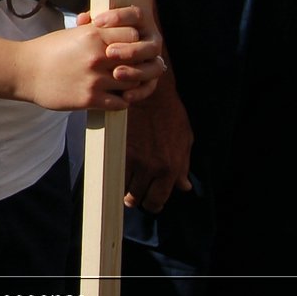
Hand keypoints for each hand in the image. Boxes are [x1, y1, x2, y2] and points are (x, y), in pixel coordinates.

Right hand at [18, 5, 163, 110]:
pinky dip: (122, 101)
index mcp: (93, 36)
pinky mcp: (90, 99)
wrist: (24, 72)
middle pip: (137, 61)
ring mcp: (95, 79)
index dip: (135, 42)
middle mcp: (97, 56)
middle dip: (139, 64)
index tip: (132, 47)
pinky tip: (116, 97)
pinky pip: (120, 103)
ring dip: (132, 85)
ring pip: (132, 83)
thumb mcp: (72, 34)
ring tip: (127, 84)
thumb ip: (94, 30)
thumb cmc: (47, 50)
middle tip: (137, 68)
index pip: (133, 36)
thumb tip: (109, 23)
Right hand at [124, 72, 193, 211]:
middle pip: (136, 197)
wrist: (150, 92)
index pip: (156, 200)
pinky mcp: (118, 147)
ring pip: (121, 185)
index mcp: (170, 169)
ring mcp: (133, 158)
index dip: (151, 204)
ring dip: (122, 185)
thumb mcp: (185, 140)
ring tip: (124, 178)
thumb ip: (183, 166)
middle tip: (133, 190)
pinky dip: (113, 171)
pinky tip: (116, 167)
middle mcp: (152, 168)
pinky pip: (112, 170)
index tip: (148, 200)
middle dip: (135, 196)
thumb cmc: (170, 114)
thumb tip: (184, 186)